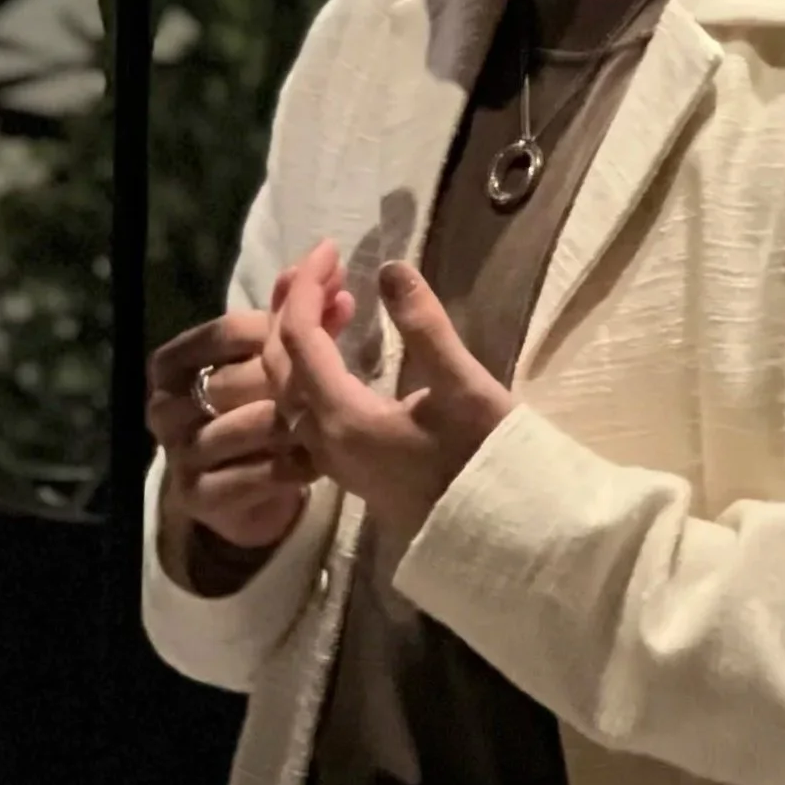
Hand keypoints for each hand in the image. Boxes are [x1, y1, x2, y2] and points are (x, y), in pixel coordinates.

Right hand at [147, 242, 354, 575]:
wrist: (236, 496)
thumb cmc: (252, 413)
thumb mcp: (265, 360)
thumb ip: (287, 315)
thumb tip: (316, 267)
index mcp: (170, 366)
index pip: (226, 331)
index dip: (281, 320)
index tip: (334, 307)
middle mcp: (165, 409)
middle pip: (240, 377)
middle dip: (297, 371)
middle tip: (343, 368)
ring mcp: (181, 455)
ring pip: (254, 425)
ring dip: (300, 420)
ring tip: (332, 419)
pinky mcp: (203, 497)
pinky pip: (262, 473)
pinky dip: (297, 464)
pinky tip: (322, 459)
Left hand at [277, 255, 510, 546]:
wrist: (504, 537)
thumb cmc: (487, 461)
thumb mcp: (463, 387)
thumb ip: (424, 326)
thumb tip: (391, 267)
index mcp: (342, 418)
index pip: (299, 338)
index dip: (306, 286)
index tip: (330, 247)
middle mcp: (323, 440)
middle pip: (279, 363)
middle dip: (293, 306)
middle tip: (324, 266)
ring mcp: (333, 459)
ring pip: (289, 389)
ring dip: (301, 338)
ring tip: (336, 299)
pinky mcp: (351, 468)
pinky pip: (306, 408)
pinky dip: (313, 369)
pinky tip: (343, 352)